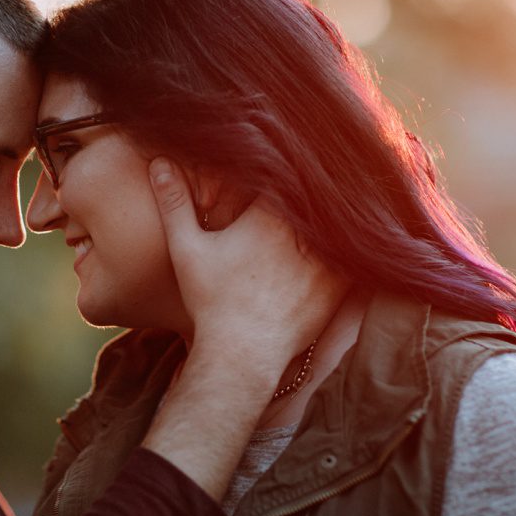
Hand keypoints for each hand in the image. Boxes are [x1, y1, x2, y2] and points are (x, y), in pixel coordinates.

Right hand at [148, 157, 346, 378]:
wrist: (242, 353)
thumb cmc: (211, 300)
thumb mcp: (187, 249)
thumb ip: (174, 203)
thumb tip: (159, 162)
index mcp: (268, 215)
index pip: (284, 174)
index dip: (282, 166)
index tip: (278, 162)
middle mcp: (302, 233)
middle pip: (315, 193)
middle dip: (312, 185)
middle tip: (314, 173)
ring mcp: (326, 259)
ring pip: (339, 221)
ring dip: (337, 210)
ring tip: (338, 198)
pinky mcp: (340, 285)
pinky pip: (356, 255)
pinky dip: (353, 244)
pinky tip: (352, 236)